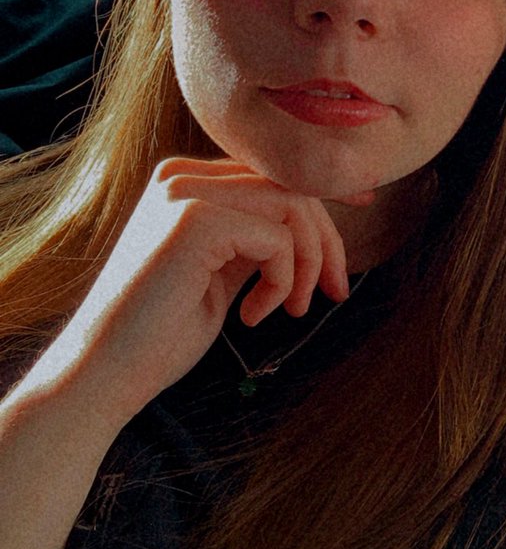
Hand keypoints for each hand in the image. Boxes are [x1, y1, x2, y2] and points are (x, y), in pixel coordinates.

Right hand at [30, 158, 374, 428]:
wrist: (102, 375)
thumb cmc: (157, 335)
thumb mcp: (217, 273)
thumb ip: (251, 239)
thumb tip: (307, 228)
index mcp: (183, 182)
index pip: (270, 174)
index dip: (322, 195)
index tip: (359, 216)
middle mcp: (182, 175)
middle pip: (288, 184)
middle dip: (325, 238)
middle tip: (335, 291)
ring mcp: (185, 192)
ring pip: (291, 205)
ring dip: (306, 263)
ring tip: (290, 309)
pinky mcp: (195, 220)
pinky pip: (277, 237)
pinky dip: (283, 279)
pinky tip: (256, 314)